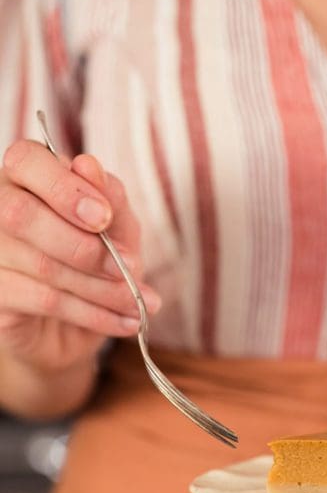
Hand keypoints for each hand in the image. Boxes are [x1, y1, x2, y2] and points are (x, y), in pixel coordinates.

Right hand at [0, 139, 160, 374]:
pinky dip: (93, 313)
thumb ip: (109, 197)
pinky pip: (44, 301)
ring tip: (139, 303)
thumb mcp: (118, 229)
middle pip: (21, 214)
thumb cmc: (97, 267)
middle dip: (85, 246)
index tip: (104, 217)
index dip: (65, 189)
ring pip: (42, 265)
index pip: (26, 161)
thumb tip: (90, 167)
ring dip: (101, 288)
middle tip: (128, 268)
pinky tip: (123, 321)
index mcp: (26, 179)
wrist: (77, 331)